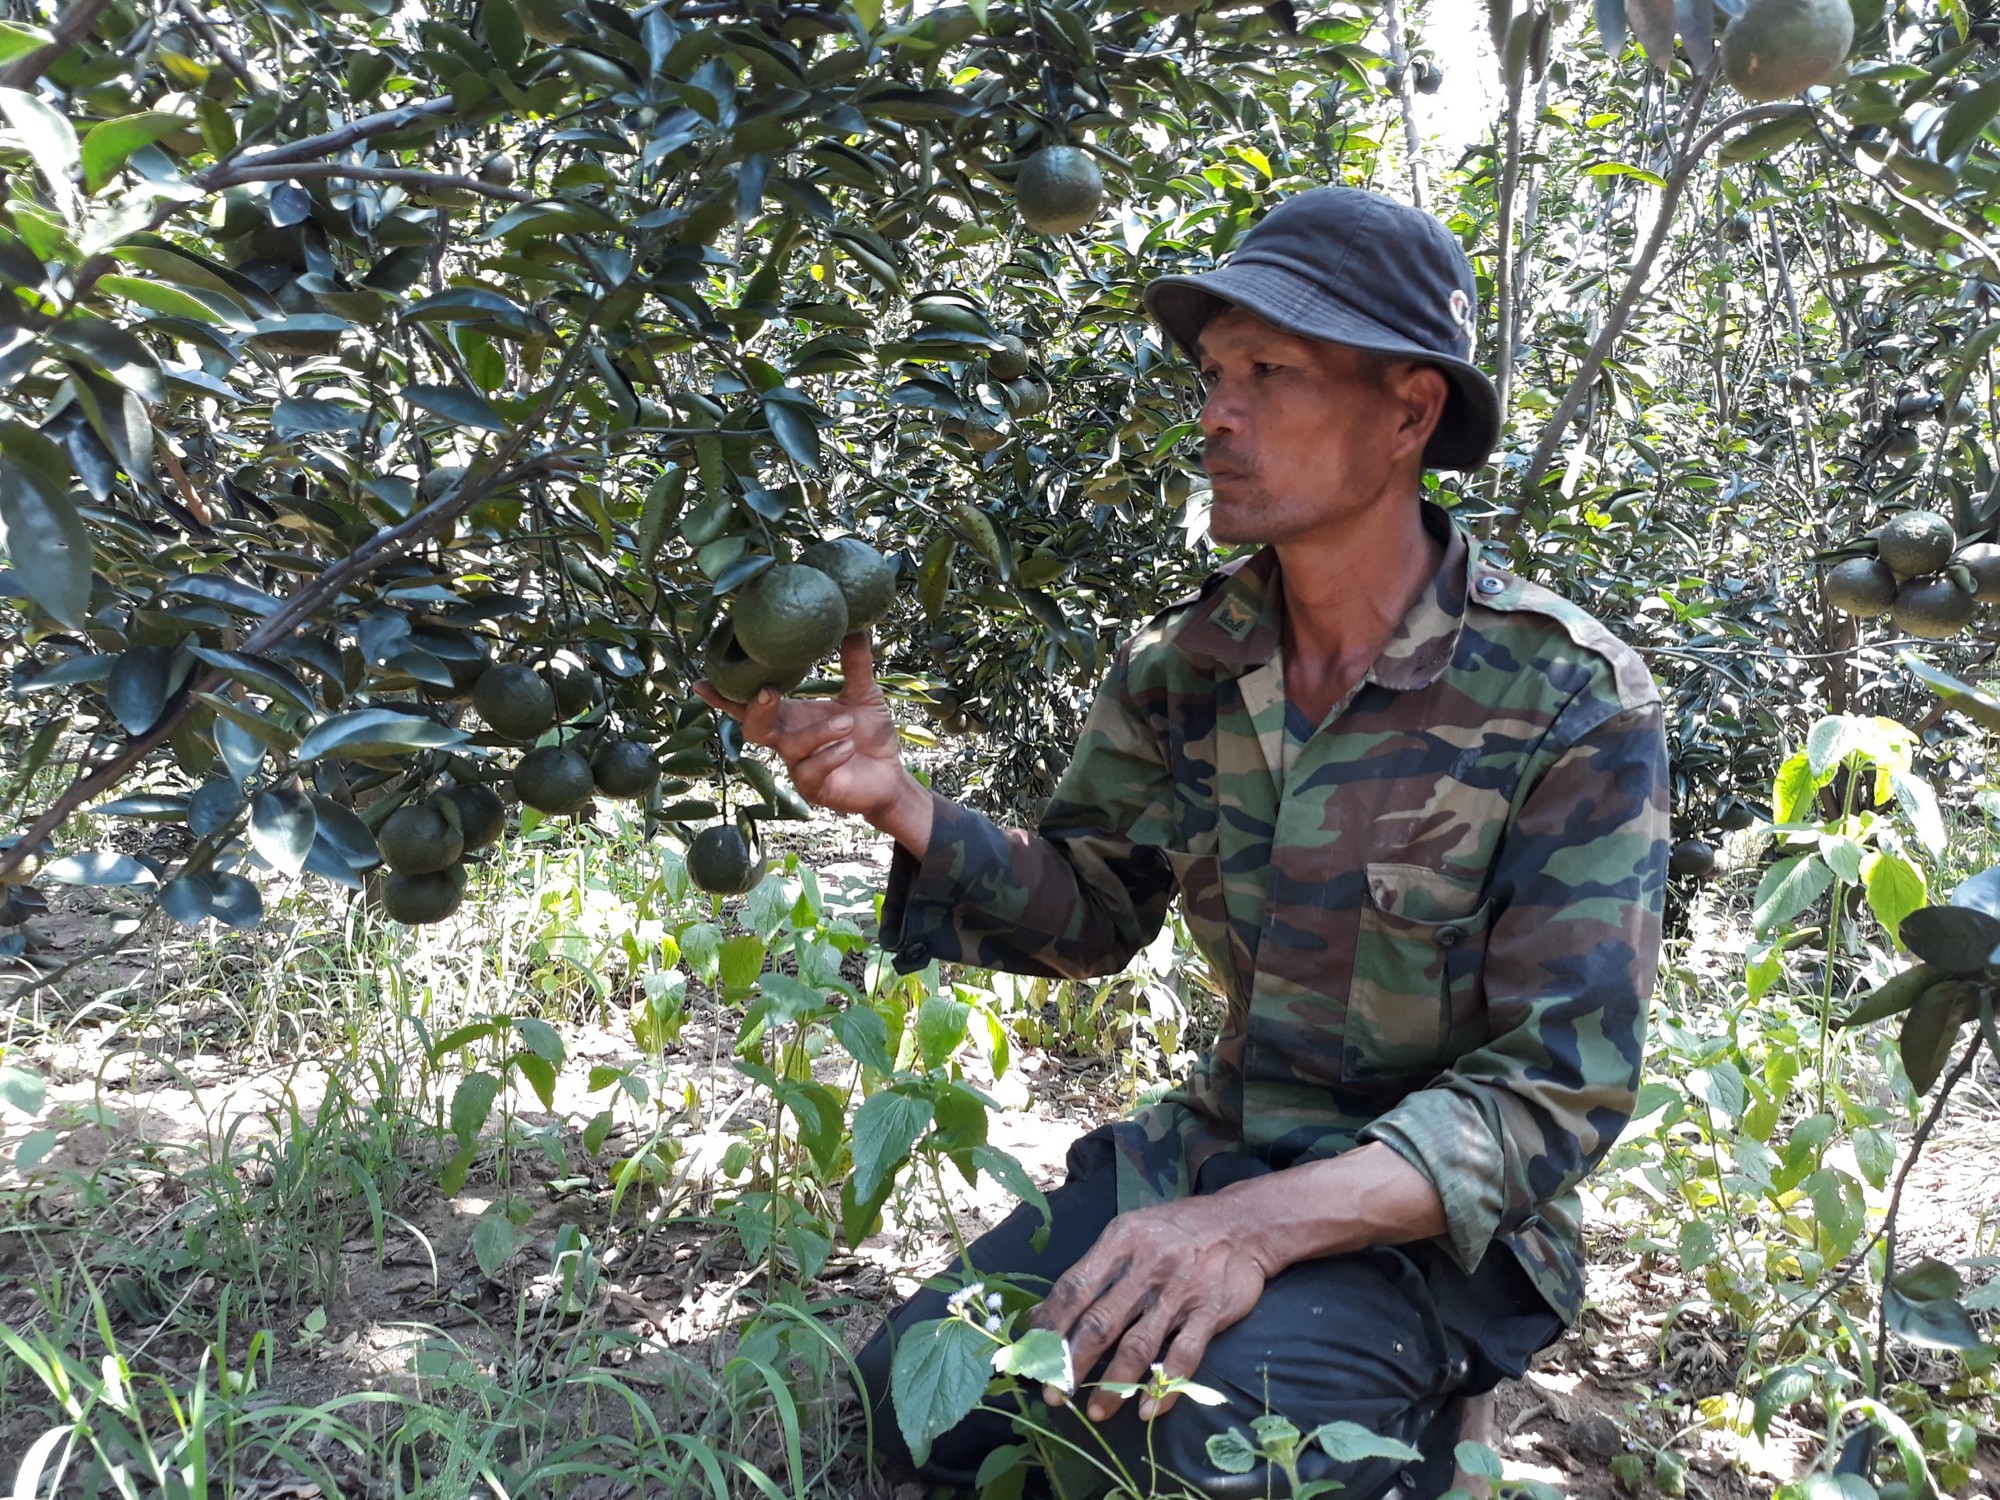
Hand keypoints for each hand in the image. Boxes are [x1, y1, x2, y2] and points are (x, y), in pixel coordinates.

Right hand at [693, 633, 930, 848]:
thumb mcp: (864, 695)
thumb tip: (855, 627)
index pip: (750, 705)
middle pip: (753, 729)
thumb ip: (855, 664)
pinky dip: (829, 756)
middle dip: (756, 710)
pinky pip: (811, 771)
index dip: (724, 697)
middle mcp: (787, 741)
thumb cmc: (868, 735)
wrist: (891, 777)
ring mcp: (798, 767)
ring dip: (817, 733)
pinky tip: (847, 747)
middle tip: (769, 692)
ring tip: (847, 723)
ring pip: (789, 748)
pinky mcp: (814, 789)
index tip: (702, 682)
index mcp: (791, 717)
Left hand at [1027, 1196, 1268, 1423]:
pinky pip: (1184, 1356)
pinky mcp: (1210, 1311)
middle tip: (1054, 1394)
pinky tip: (1147, 1410)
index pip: (1074, 1288)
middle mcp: (1147, 1266)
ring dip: (1114, 1384)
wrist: (1241, 1223)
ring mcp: (1180, 1291)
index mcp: (1120, 1242)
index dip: (1051, 1326)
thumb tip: (1038, 1315)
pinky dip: (1164, 1387)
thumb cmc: (1173, 1231)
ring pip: (1138, 1345)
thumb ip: (1089, 1273)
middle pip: (1100, 1323)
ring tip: (1096, 1412)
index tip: (1032, 1357)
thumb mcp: (1127, 1234)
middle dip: (1072, 1363)